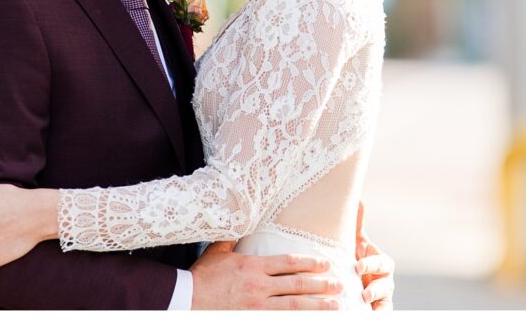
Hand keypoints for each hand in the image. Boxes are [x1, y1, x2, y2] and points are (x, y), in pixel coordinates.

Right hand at [191, 240, 342, 309]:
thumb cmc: (202, 277)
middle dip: (321, 286)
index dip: (309, 263)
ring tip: (335, 306)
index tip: (325, 264)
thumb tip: (241, 216)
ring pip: (294, 306)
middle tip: (339, 285)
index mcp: (252, 267)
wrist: (185, 301)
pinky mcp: (253, 319)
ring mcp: (257, 307)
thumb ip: (232, 238)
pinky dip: (299, 319)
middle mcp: (258, 287)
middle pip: (297, 286)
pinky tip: (312, 319)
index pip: (288, 263)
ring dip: (317, 306)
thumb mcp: (217, 253)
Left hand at [355, 202, 394, 309]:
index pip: (382, 262)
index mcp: (380, 262)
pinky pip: (381, 313)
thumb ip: (356, 224)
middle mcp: (384, 280)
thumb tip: (358, 200)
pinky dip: (377, 315)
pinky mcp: (376, 309)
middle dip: (376, 289)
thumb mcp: (353, 242)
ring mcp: (382, 297)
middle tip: (363, 293)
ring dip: (378, 305)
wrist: (348, 278)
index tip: (358, 266)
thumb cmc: (353, 256)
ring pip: (386, 302)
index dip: (371, 264)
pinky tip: (370, 316)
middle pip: (387, 285)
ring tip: (364, 306)